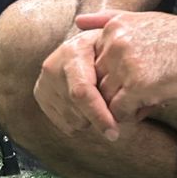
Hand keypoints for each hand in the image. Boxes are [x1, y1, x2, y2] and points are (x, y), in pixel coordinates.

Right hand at [33, 23, 119, 140]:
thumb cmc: (112, 49)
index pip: (82, 92)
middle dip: (98, 120)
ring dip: (91, 120)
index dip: (99, 115)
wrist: (87, 45)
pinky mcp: (40, 93)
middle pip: (76, 110)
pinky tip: (88, 106)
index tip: (114, 133)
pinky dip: (81, 123)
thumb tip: (135, 105)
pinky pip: (64, 124)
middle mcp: (54, 65)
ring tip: (101, 104)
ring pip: (72, 120)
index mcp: (74, 51)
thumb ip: (126, 71)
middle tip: (114, 120)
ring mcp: (45, 80)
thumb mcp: (122, 51)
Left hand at [77, 10, 176, 122]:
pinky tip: (151, 106)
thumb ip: (108, 20)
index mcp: (114, 28)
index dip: (108, 78)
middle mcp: (115, 43)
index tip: (124, 83)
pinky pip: (119, 112)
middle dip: (112, 95)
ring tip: (145, 101)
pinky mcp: (138, 85)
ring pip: (104, 99)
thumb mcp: (144, 19)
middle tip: (136, 97)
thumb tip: (78, 22)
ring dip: (122, 107)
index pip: (92, 63)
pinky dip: (132, 116)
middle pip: (96, 82)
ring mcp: (126, 64)